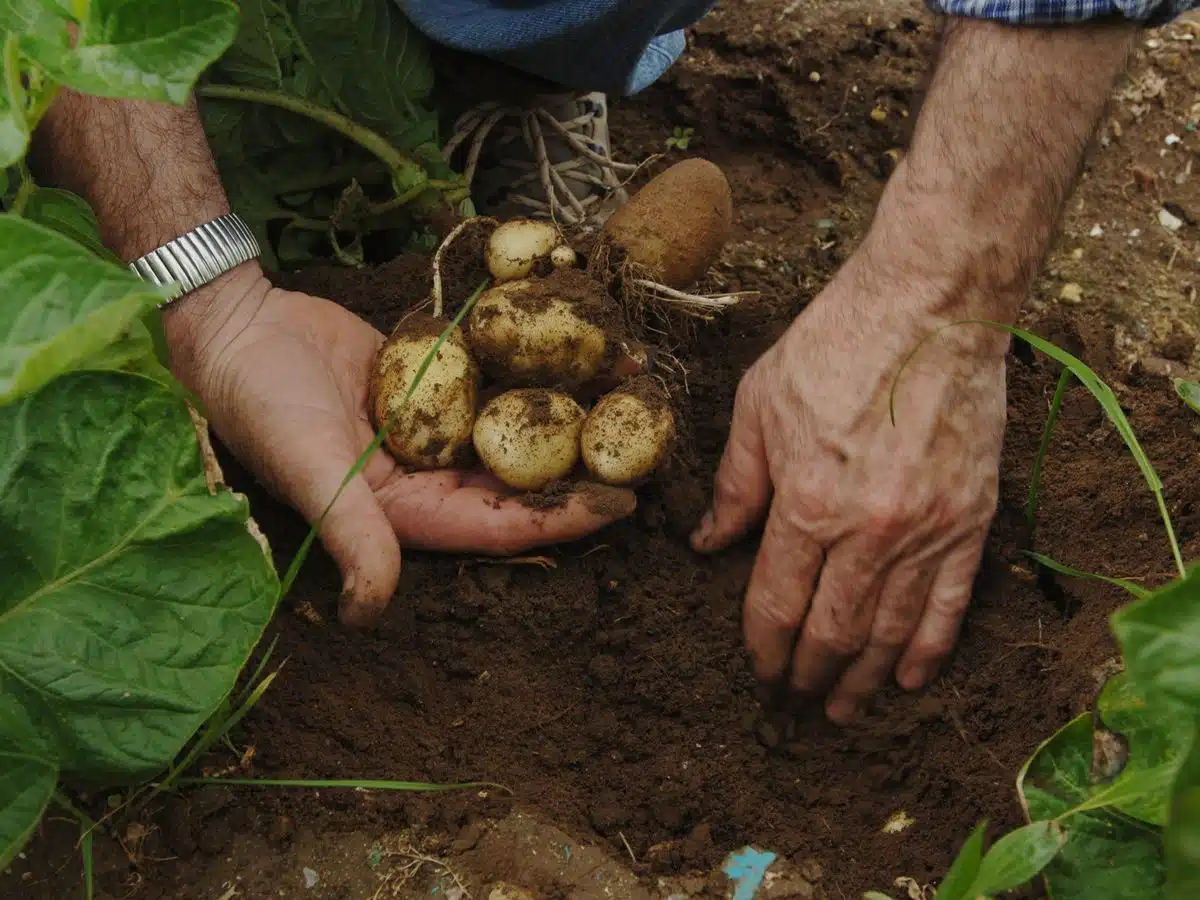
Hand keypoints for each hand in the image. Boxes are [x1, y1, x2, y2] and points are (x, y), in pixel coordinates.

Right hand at [167, 264, 634, 625]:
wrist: (236, 325)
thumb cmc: (264, 403)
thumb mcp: (311, 471)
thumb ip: (354, 537)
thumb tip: (370, 614)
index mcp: (410, 512)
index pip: (501, 524)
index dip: (562, 518)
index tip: (623, 503)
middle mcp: (431, 477)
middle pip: (522, 478)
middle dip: (583, 466)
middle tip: (649, 446)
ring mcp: (437, 427)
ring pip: (517, 427)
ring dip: (571, 411)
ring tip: (632, 392)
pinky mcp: (436, 380)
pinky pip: (495, 379)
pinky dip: (534, 366)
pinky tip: (580, 347)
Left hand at [690, 253, 1006, 723]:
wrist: (933, 307)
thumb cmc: (836, 345)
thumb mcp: (758, 407)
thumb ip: (735, 485)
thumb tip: (709, 543)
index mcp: (806, 504)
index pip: (777, 603)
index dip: (763, 647)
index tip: (758, 668)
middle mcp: (868, 532)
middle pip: (832, 630)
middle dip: (808, 673)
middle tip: (795, 698)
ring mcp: (927, 531)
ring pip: (890, 631)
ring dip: (862, 677)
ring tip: (843, 707)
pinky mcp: (971, 521)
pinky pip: (951, 604)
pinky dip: (929, 648)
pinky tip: (908, 677)